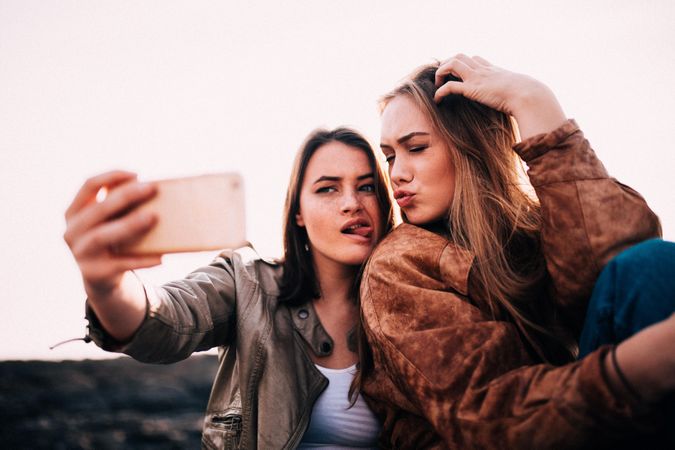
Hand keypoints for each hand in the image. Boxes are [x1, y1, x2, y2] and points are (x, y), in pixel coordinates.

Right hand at [63, 170, 161, 299]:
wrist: (102, 279)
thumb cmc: (111, 239)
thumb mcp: (108, 221)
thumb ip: (118, 204)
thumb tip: (150, 186)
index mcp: (74, 213)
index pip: (88, 186)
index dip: (111, 176)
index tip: (137, 173)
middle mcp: (72, 232)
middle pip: (99, 209)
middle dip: (125, 196)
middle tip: (151, 188)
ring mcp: (81, 254)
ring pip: (103, 236)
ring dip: (129, 224)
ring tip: (153, 217)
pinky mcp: (95, 273)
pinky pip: (121, 264)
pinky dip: (141, 260)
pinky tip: (160, 257)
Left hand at [434, 54, 566, 138]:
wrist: (529, 96)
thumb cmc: (528, 97)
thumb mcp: (521, 93)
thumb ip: (517, 96)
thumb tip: (523, 107)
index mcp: (494, 71)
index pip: (475, 59)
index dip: (464, 64)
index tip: (457, 76)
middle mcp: (484, 70)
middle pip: (460, 56)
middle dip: (447, 64)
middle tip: (443, 79)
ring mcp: (477, 77)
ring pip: (452, 63)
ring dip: (441, 72)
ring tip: (437, 85)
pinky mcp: (472, 89)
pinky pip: (449, 86)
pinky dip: (440, 91)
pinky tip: (437, 100)